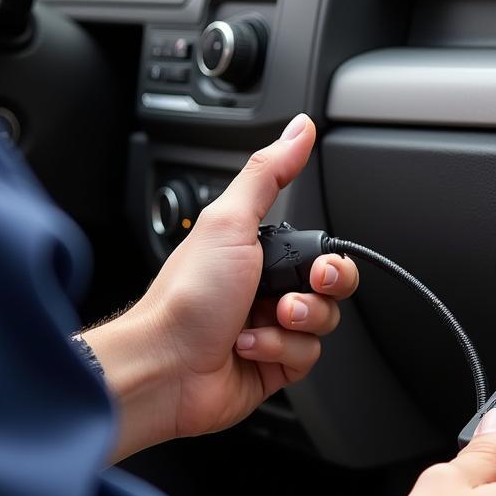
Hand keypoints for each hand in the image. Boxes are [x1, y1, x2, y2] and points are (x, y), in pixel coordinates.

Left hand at [84, 114, 358, 459]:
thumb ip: (268, 174)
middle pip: (329, 291)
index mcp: (256, 254)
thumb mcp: (230, 222)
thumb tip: (299, 129)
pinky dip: (279, 351)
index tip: (319, 267)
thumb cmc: (186, 298)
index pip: (317, 254)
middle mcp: (264, 291)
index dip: (329, 262)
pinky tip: (247, 347)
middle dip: (318, 296)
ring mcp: (269, 330)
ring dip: (292, 326)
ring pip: (321, 326)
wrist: (166, 365)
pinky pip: (305, 356)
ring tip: (259, 322)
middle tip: (291, 299)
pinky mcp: (271, 366)